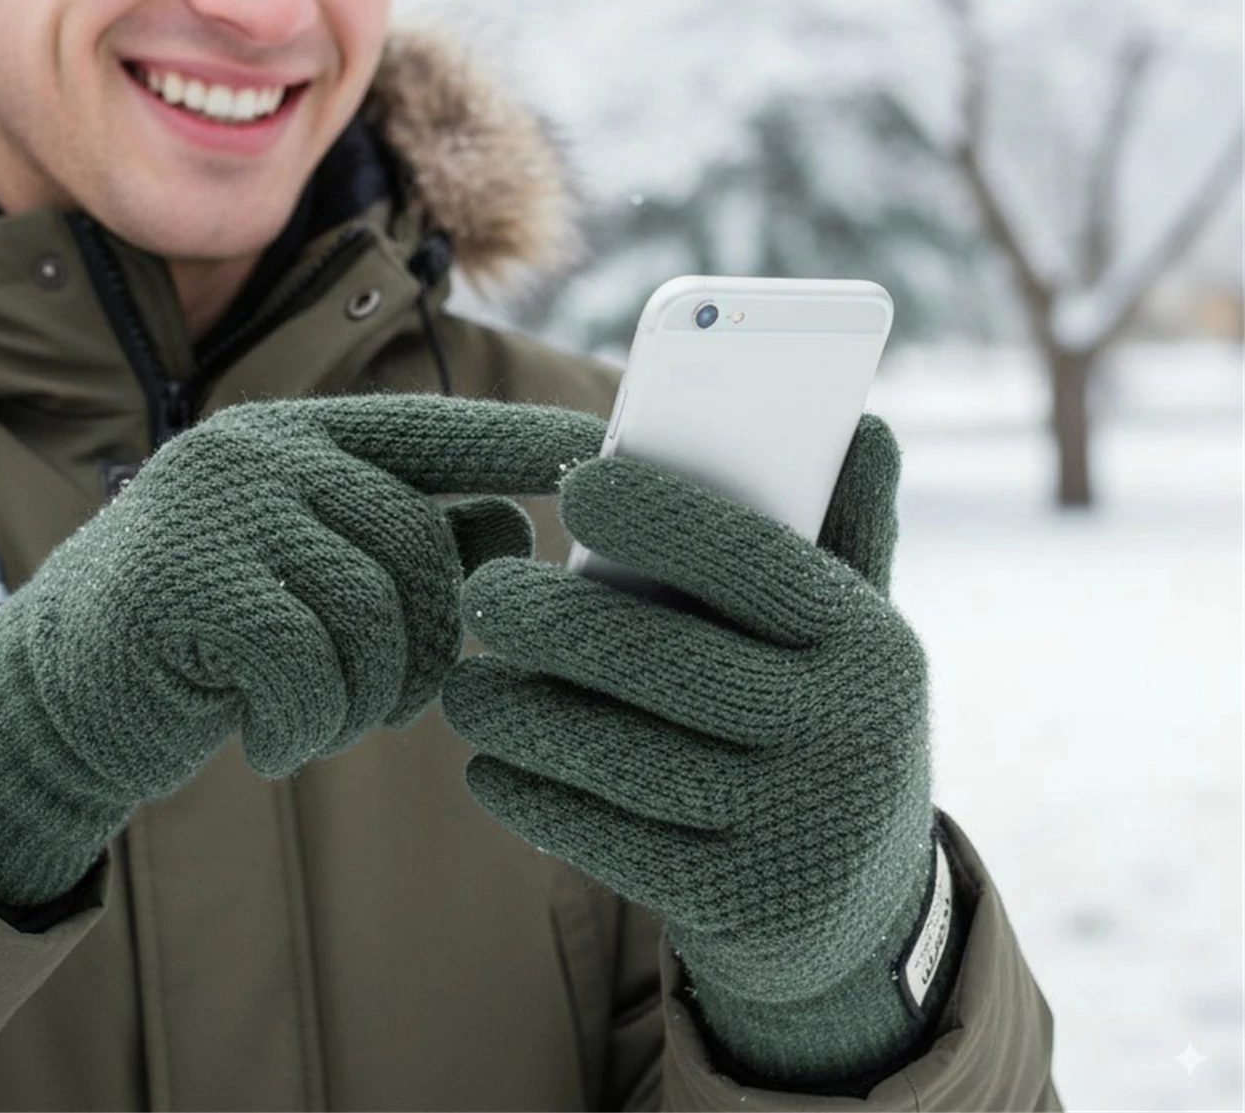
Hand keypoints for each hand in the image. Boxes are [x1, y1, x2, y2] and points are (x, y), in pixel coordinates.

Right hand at [0, 395, 604, 906]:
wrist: (48, 701)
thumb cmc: (195, 639)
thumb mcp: (298, 575)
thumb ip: (394, 544)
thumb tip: (510, 535)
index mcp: (289, 439)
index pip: (426, 428)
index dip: (513, 441)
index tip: (594, 448)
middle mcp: (257, 453)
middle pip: (416, 540)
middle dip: (428, 641)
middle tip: (393, 700)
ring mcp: (218, 510)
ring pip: (372, 607)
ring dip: (368, 694)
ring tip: (323, 720)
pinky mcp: (187, 584)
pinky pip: (310, 665)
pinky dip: (309, 724)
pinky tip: (271, 738)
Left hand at [441, 417, 941, 1082]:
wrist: (861, 912)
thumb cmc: (822, 720)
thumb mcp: (851, 635)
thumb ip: (843, 532)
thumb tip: (862, 423)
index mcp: (871, 643)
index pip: (754, 560)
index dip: (661, 516)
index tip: (576, 483)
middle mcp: (847, 736)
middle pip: (666, 660)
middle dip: (555, 625)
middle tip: (481, 596)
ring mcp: (794, 831)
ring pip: (621, 755)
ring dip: (522, 714)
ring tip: (464, 689)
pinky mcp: (738, 906)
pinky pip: (609, 840)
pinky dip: (535, 797)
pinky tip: (490, 767)